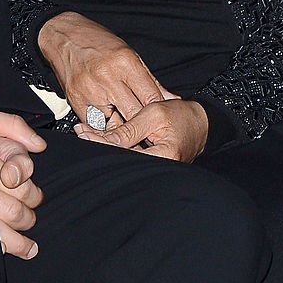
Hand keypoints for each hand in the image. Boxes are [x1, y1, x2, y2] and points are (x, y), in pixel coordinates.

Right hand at [37, 12, 175, 127]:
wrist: (62, 35)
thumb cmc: (96, 41)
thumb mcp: (129, 53)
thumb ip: (150, 80)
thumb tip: (171, 98)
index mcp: (124, 62)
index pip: (151, 97)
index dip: (160, 110)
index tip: (163, 117)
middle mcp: (107, 77)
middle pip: (135, 114)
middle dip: (144, 123)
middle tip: (150, 128)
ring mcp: (90, 90)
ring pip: (116, 123)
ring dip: (124, 127)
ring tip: (128, 125)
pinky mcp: (76, 100)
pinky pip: (96, 124)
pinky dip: (105, 125)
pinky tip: (110, 120)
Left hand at [74, 98, 208, 162]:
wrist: (202, 122)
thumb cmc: (182, 116)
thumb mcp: (154, 115)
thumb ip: (130, 130)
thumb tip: (104, 138)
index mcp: (162, 158)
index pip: (124, 153)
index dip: (101, 143)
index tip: (83, 131)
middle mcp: (157, 167)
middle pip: (120, 158)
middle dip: (99, 144)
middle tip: (80, 130)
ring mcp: (153, 165)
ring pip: (122, 156)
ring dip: (104, 144)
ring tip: (86, 131)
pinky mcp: (149, 160)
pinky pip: (129, 153)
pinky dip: (115, 144)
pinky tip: (101, 136)